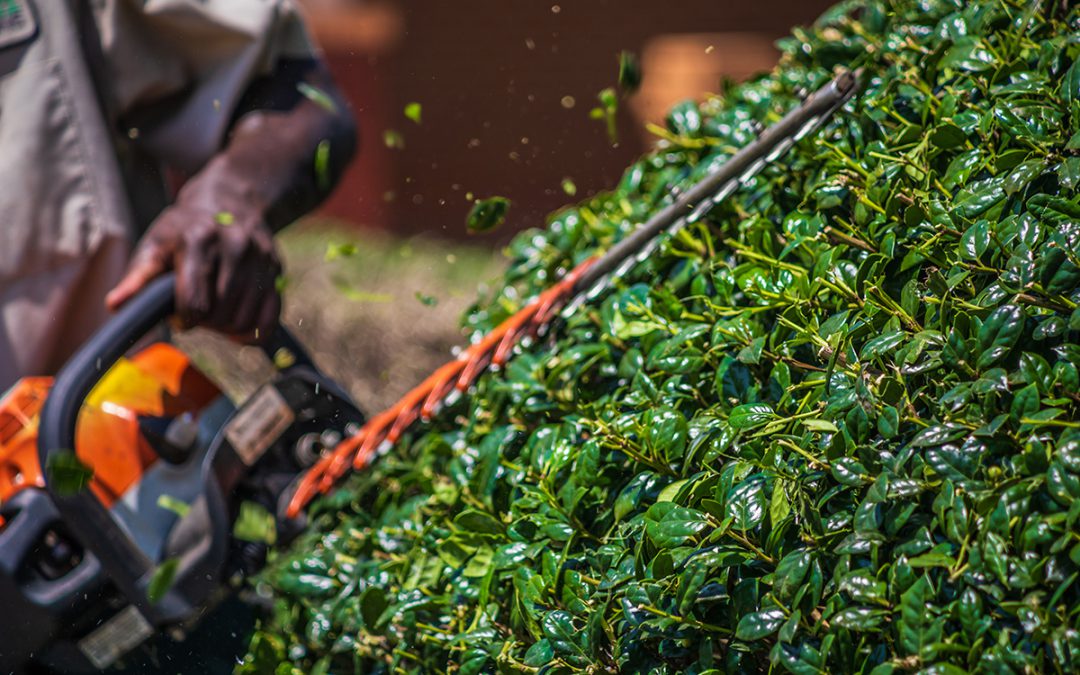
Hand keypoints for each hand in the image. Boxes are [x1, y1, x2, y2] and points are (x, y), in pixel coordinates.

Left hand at [105, 167, 282, 339]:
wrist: (230, 200)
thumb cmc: (184, 228)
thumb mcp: (156, 244)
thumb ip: (137, 276)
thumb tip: (115, 306)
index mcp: (198, 241)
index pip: (195, 303)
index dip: (184, 320)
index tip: (180, 317)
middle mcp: (234, 247)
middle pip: (220, 314)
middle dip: (205, 323)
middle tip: (197, 312)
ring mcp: (260, 258)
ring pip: (245, 319)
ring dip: (227, 328)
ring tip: (215, 313)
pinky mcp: (276, 268)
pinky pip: (271, 317)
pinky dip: (254, 331)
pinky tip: (239, 326)